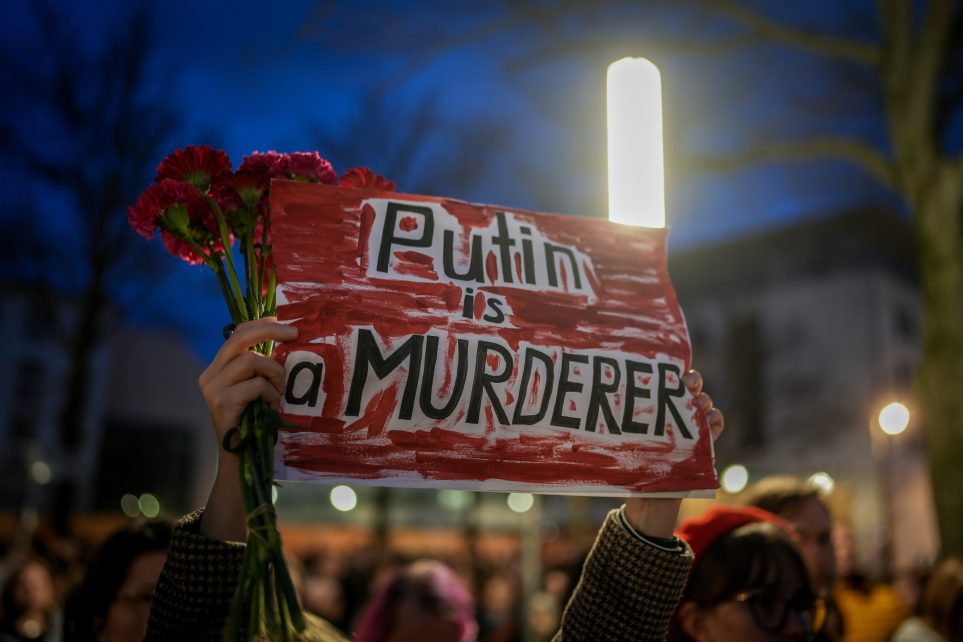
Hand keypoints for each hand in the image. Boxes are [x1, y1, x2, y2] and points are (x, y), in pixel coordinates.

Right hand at [198, 317, 297, 448]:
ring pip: (250, 361)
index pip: (235, 334)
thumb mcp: (256, 389)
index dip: (259, 325)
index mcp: (217, 368)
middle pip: (239, 339)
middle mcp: (210, 375)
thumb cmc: (254, 421)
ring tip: (279, 392)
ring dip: (274, 374)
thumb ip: (261, 368)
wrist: (240, 458)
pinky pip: (256, 385)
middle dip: (270, 332)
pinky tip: (271, 407)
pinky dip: (271, 394)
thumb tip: (286, 340)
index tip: (281, 323)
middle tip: (294, 334)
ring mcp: (213, 388)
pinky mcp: (222, 402)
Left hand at [623, 369, 723, 537]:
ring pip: (705, 402)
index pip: (667, 380)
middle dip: (693, 380)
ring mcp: (690, 425)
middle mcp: (674, 411)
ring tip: (699, 408)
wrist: (646, 498)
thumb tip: (584, 406)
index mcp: (654, 405)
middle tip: (688, 385)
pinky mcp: (704, 442)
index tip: (672, 372)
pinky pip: (717, 423)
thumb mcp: (621, 442)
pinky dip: (716, 420)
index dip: (672, 371)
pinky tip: (710, 423)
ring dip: (705, 401)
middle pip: (691, 385)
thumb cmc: (628, 465)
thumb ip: (615, 425)